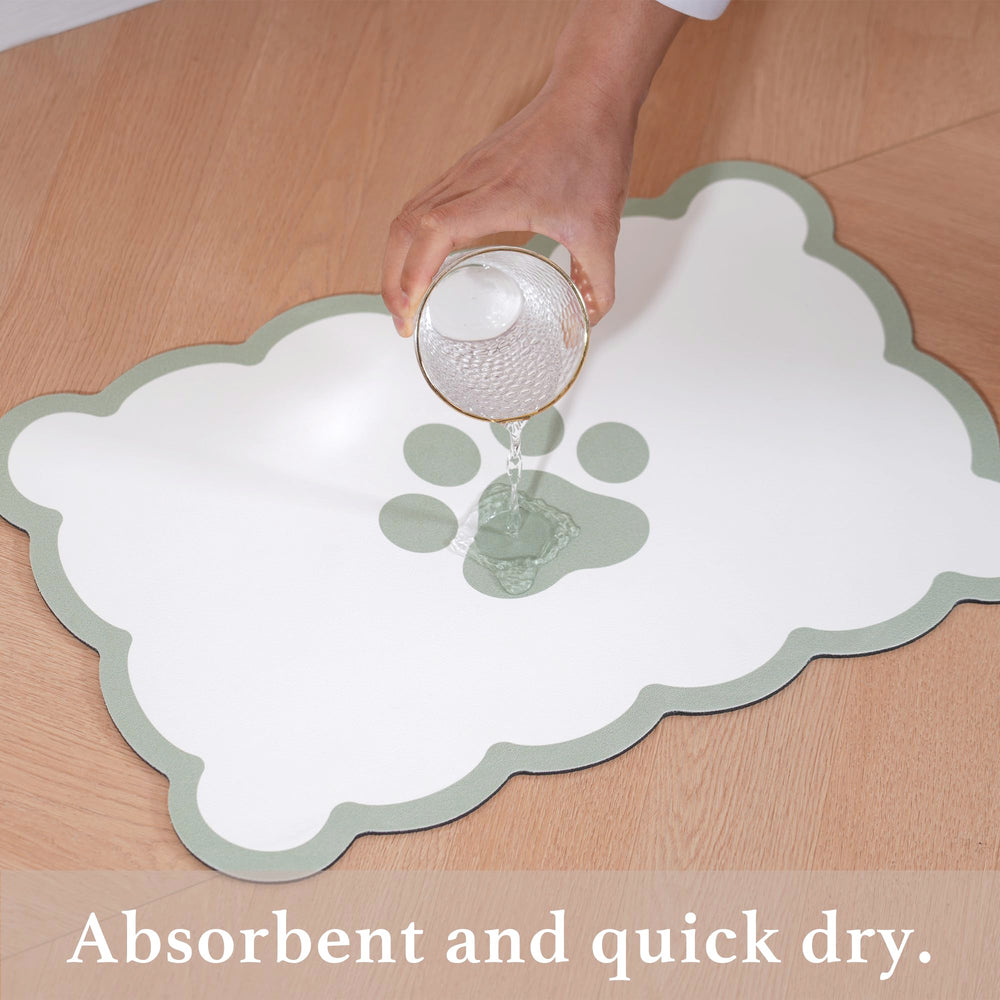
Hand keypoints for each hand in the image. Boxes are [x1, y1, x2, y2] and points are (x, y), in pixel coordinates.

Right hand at [381, 77, 636, 336]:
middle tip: (402, 319)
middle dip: (393, 279)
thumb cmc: (592, 146)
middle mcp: (472, 180)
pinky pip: (422, 205)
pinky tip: (422, 262)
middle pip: (405, 227)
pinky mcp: (467, 169)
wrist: (589, 92)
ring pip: (406, 215)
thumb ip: (599, 282)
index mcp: (500, 194)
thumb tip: (589, 319)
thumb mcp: (602, 228)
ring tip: (403, 298)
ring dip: (396, 259)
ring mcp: (464, 172)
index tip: (411, 308)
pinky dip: (411, 239)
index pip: (436, 230)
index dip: (415, 272)